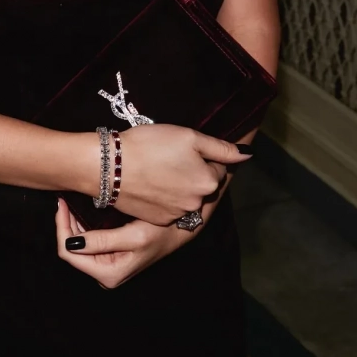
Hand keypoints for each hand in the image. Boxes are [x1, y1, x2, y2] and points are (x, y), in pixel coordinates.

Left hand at [55, 198, 198, 288]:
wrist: (178, 231)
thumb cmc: (160, 232)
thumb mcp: (132, 236)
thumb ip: (102, 241)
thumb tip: (70, 243)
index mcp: (108, 274)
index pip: (69, 253)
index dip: (62, 228)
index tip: (61, 204)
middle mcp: (105, 274)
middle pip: (71, 248)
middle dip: (65, 224)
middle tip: (64, 199)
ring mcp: (106, 266)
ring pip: (77, 244)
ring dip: (72, 224)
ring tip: (69, 202)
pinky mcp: (109, 257)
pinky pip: (87, 242)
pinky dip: (81, 226)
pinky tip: (79, 211)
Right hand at [114, 125, 246, 225]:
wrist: (109, 167)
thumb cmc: (150, 145)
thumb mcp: (188, 136)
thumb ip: (220, 147)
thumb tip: (247, 155)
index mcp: (208, 182)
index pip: (218, 169)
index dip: (202, 156)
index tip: (184, 149)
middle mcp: (196, 203)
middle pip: (202, 185)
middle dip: (192, 173)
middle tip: (169, 156)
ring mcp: (176, 215)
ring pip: (185, 197)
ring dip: (178, 186)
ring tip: (156, 168)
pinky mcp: (157, 220)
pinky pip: (168, 207)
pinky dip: (162, 197)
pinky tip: (148, 182)